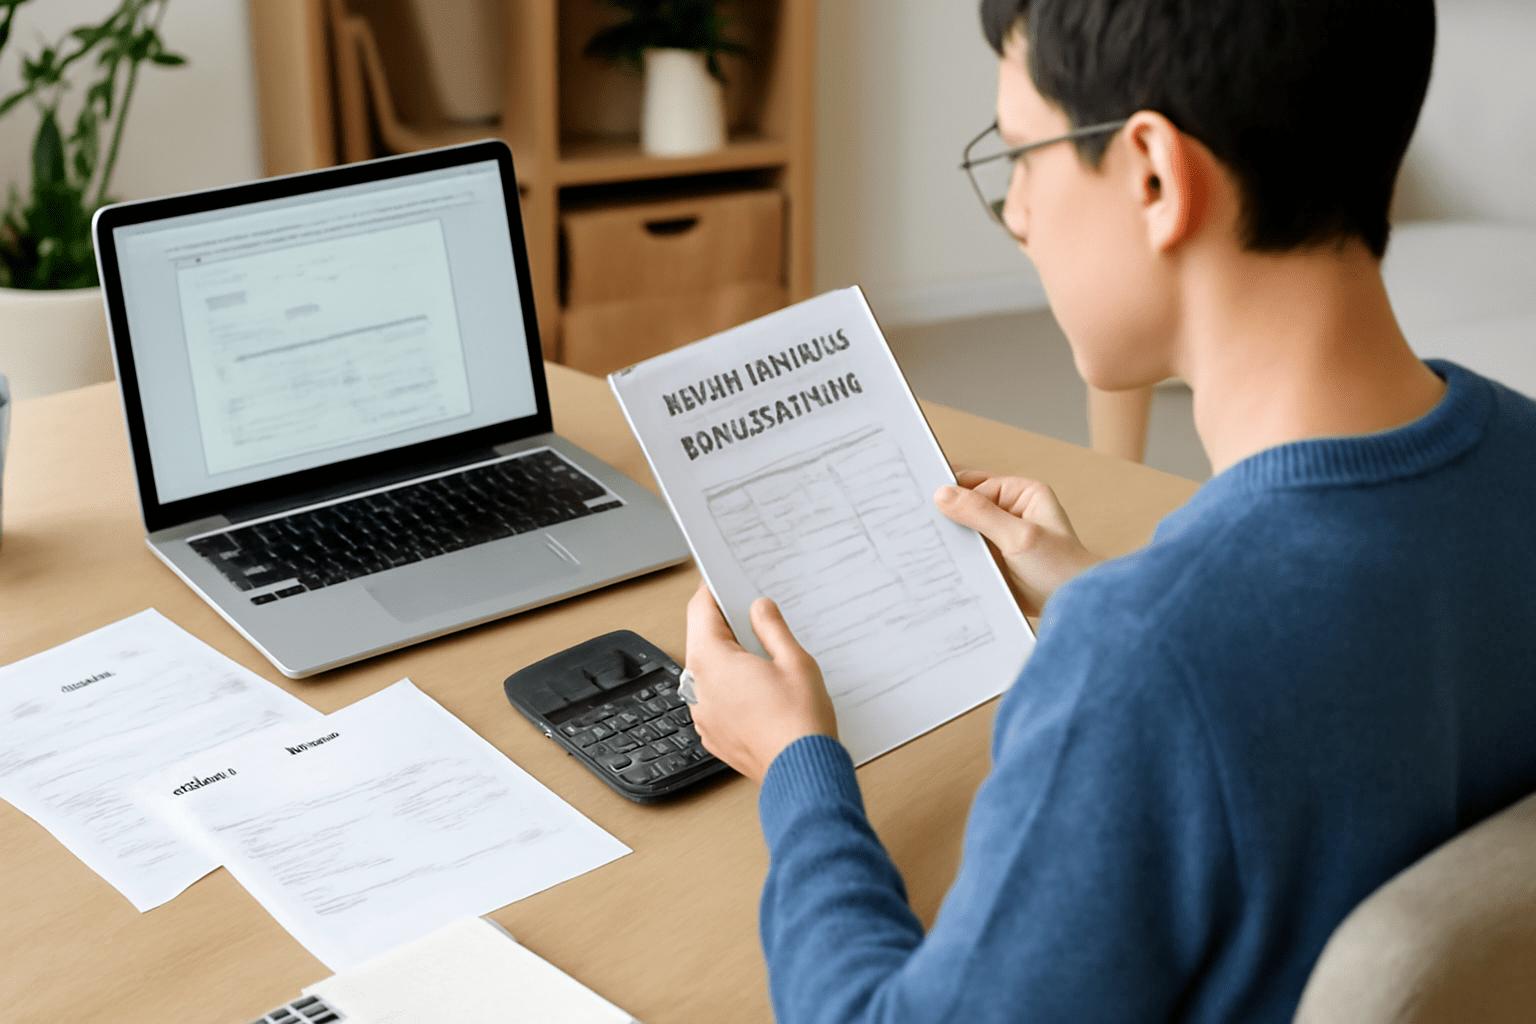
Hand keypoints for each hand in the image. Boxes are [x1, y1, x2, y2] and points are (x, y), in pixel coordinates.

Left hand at [684, 582, 837, 783]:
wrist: (800, 772)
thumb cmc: (799, 722)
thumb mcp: (794, 660)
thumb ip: (772, 628)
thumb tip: (760, 609)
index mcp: (711, 661)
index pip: (700, 610)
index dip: (712, 592)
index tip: (722, 583)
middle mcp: (697, 687)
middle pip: (701, 641)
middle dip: (724, 626)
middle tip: (752, 618)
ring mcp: (702, 714)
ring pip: (707, 672)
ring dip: (727, 660)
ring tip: (762, 659)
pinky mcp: (712, 734)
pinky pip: (713, 699)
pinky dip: (729, 689)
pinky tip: (759, 691)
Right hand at [935, 471, 1101, 615]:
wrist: (1075, 610)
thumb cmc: (1062, 570)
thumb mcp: (1020, 537)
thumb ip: (981, 514)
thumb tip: (943, 494)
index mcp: (1023, 494)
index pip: (974, 484)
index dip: (949, 492)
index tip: (920, 499)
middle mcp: (1011, 512)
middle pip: (967, 507)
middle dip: (946, 517)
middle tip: (915, 523)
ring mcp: (1002, 538)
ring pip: (965, 532)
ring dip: (950, 540)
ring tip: (923, 545)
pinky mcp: (996, 562)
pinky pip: (969, 555)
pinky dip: (955, 559)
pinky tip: (938, 564)